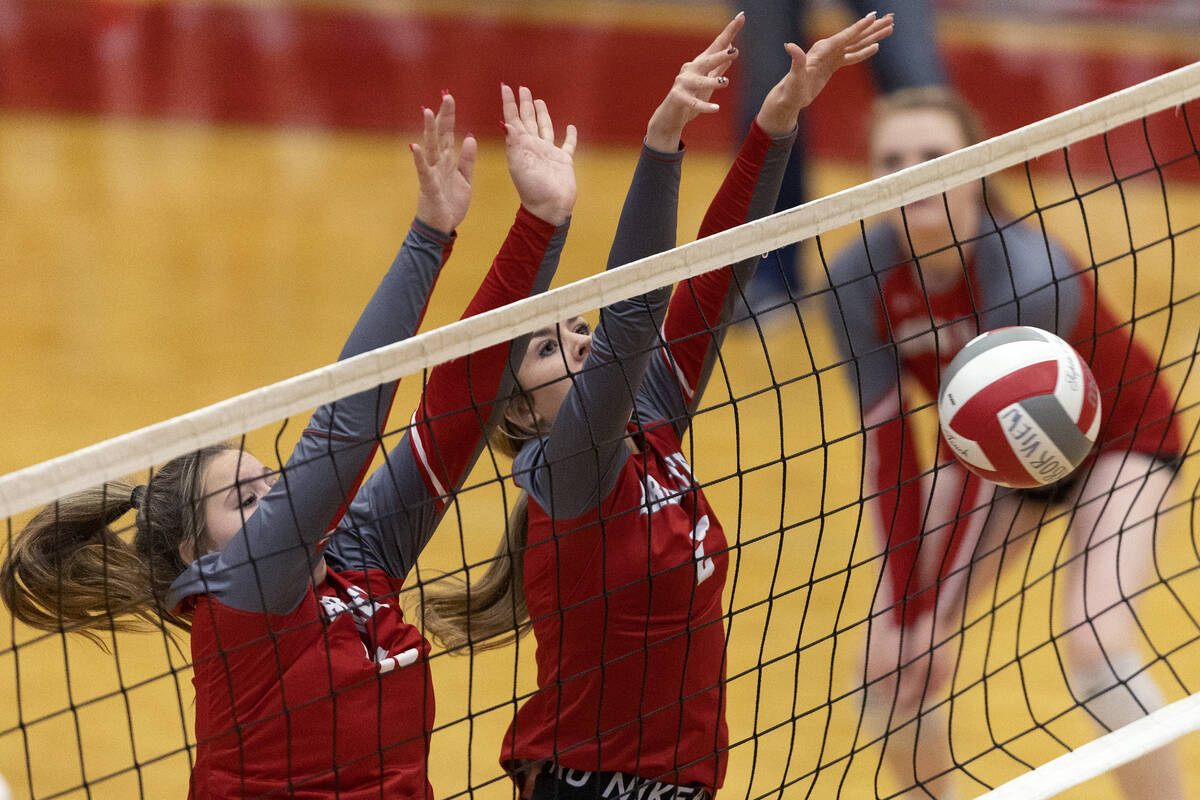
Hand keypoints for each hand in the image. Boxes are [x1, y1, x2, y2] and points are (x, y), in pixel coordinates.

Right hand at [411, 92, 475, 234]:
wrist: (441, 227)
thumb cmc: (451, 203)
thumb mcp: (465, 179)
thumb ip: (468, 159)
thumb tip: (471, 137)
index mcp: (447, 161)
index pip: (448, 134)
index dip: (449, 116)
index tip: (450, 97)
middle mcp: (438, 163)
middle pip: (440, 135)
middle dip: (443, 116)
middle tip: (446, 95)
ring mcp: (431, 173)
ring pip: (430, 148)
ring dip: (428, 130)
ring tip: (427, 111)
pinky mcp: (429, 186)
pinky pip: (423, 171)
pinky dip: (419, 159)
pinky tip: (415, 146)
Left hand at [503, 84, 576, 225]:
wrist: (549, 208)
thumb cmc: (532, 189)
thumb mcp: (519, 164)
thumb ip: (514, 142)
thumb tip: (507, 121)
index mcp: (520, 146)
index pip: (513, 119)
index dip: (509, 103)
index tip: (505, 86)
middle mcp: (533, 146)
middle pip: (528, 119)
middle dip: (524, 104)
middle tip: (522, 88)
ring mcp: (548, 153)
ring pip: (545, 128)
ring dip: (542, 114)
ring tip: (538, 100)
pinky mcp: (564, 160)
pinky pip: (567, 144)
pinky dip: (570, 136)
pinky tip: (570, 126)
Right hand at [645, 12, 743, 151]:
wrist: (670, 116)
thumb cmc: (690, 98)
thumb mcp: (707, 82)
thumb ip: (719, 66)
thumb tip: (732, 47)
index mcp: (700, 64)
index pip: (717, 45)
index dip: (730, 31)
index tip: (742, 17)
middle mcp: (690, 70)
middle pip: (708, 60)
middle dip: (720, 55)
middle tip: (734, 52)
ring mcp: (683, 83)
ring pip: (700, 81)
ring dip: (712, 81)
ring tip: (725, 82)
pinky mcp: (678, 98)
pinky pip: (693, 103)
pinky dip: (705, 106)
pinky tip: (716, 109)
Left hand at [755, 11, 893, 135]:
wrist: (788, 98)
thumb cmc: (791, 89)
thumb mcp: (795, 76)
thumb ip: (796, 60)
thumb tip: (789, 45)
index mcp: (822, 49)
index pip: (845, 36)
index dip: (860, 27)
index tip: (874, 16)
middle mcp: (828, 49)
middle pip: (855, 36)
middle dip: (873, 28)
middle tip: (890, 19)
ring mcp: (831, 56)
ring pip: (856, 44)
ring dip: (873, 37)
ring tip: (889, 28)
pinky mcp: (832, 65)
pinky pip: (851, 56)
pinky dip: (864, 52)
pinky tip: (875, 47)